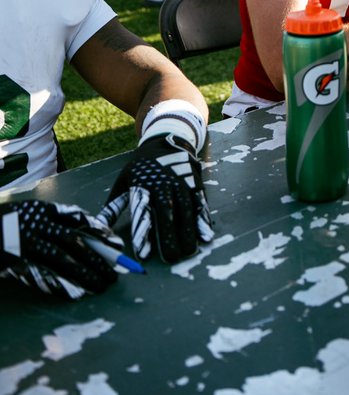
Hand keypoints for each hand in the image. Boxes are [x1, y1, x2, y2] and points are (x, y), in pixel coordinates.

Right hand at [0, 199, 123, 298]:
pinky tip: (75, 294)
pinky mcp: (16, 262)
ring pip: (63, 260)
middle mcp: (39, 225)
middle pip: (75, 242)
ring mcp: (27, 244)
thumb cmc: (9, 223)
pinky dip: (60, 285)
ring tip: (100, 286)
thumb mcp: (32, 214)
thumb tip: (88, 237)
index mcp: (45, 211)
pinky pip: (42, 275)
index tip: (116, 245)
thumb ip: (56, 221)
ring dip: (85, 274)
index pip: (78, 219)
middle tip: (113, 274)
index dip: (99, 233)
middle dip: (97, 259)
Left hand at [98, 133, 212, 262]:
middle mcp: (163, 183)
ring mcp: (181, 182)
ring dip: (189, 230)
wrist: (168, 137)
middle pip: (167, 211)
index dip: (142, 232)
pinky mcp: (195, 182)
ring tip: (189, 251)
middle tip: (171, 257)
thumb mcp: (125, 180)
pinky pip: (199, 202)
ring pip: (186, 208)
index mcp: (142, 184)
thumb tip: (98, 229)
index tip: (143, 253)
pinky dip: (203, 219)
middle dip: (170, 235)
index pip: (142, 211)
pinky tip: (205, 235)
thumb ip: (113, 206)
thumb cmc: (142, 167)